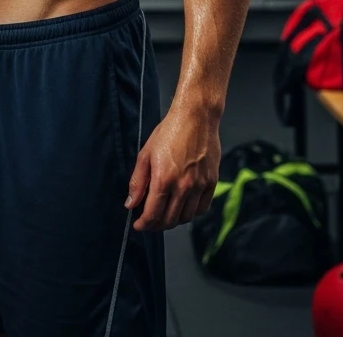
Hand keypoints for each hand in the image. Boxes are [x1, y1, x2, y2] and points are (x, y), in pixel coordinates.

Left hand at [124, 103, 220, 231]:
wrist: (196, 117)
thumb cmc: (169, 131)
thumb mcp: (146, 153)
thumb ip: (137, 181)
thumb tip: (130, 204)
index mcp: (163, 179)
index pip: (153, 214)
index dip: (144, 224)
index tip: (139, 225)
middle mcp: (183, 186)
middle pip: (169, 220)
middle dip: (156, 225)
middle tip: (149, 222)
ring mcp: (199, 186)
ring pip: (186, 218)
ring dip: (173, 221)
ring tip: (165, 214)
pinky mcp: (212, 182)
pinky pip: (201, 209)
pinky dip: (191, 213)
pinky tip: (183, 207)